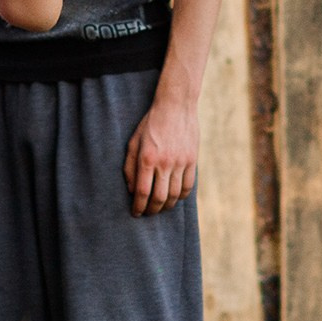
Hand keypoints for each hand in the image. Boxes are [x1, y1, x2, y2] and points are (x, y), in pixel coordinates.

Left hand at [124, 92, 198, 216]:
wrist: (176, 107)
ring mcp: (180, 162)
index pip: (143, 192)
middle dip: (152, 210)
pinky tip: (175, 198)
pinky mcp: (192, 160)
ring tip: (160, 208)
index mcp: (147, 159)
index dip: (138, 207)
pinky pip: (188, 186)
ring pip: (175, 195)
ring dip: (167, 206)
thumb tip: (132, 191)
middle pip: (159, 198)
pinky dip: (182, 197)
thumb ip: (130, 167)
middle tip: (147, 213)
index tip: (135, 213)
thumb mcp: (133, 142)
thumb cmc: (150, 124)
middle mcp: (164, 163)